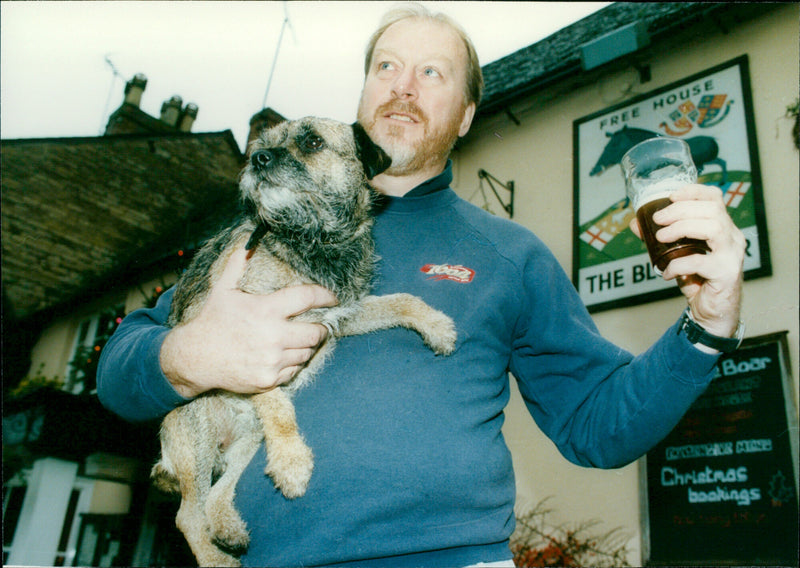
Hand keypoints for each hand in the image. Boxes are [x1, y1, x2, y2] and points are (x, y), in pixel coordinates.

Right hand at [160, 243, 337, 397]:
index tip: (333, 298)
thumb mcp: (223, 290)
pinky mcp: (269, 379)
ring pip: (307, 352)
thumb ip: (237, 265)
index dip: (325, 296)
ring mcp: (272, 360)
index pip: (307, 298)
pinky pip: (294, 370)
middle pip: (316, 332)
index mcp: (265, 310)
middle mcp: (273, 336)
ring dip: (307, 345)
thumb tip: (247, 243)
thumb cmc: (212, 321)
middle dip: (321, 327)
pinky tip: (285, 354)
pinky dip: (294, 362)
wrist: (195, 358)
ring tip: (300, 339)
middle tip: (320, 324)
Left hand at [630, 184, 744, 337]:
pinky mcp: (726, 274)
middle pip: (712, 210)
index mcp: (723, 227)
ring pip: (713, 228)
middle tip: (658, 220)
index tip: (670, 197)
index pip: (715, 198)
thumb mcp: (676, 254)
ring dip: (682, 228)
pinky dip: (678, 265)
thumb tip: (636, 224)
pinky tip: (665, 272)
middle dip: (680, 211)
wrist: (712, 313)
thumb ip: (659, 238)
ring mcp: (732, 255)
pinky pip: (700, 262)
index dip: (693, 192)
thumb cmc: (697, 280)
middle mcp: (733, 237)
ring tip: (661, 238)